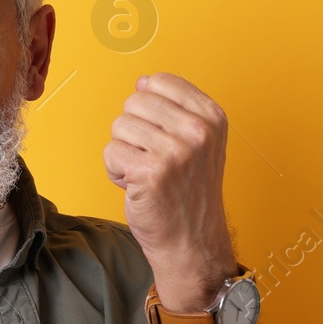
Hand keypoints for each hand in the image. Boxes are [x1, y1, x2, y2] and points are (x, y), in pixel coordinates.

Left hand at [103, 73, 237, 311]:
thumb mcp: (199, 142)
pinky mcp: (150, 172)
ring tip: (146, 173)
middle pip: (134, 102)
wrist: (191, 241)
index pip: (159, 82)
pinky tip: (137, 186)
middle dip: (134, 131)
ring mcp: (175, 151)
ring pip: (119, 126)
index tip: (162, 134)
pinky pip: (110, 153)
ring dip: (124, 152)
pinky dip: (116, 172)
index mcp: (211, 116)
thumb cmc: (188, 192)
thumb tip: (143, 82)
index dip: (149, 108)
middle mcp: (197, 130)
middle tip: (152, 159)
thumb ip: (175, 108)